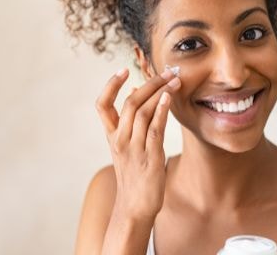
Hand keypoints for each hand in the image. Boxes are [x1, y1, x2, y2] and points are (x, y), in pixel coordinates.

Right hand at [95, 67, 179, 219]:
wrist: (134, 207)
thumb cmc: (133, 176)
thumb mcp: (126, 148)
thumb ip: (130, 124)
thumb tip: (136, 95)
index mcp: (112, 136)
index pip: (102, 105)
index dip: (110, 86)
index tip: (122, 70)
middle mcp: (120, 140)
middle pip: (130, 103)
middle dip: (149, 83)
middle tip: (166, 71)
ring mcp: (134, 148)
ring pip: (143, 112)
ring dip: (160, 92)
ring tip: (174, 80)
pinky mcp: (150, 157)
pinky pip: (154, 129)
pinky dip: (161, 110)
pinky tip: (169, 98)